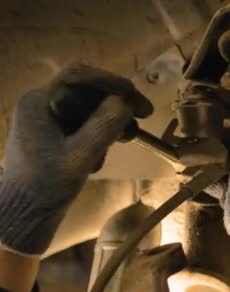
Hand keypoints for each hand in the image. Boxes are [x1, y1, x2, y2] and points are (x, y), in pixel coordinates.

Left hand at [0, 64, 151, 255]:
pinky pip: (83, 124)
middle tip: (144, 114)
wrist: (23, 215)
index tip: (136, 97)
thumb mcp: (79, 156)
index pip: (78, 75)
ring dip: (110, 120)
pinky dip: (99, 133)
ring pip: (88, 108)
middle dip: (116, 102)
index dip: (111, 81)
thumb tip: (125, 102)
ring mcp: (46, 120)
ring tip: (128, 138)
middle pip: (86, 91)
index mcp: (39, 102)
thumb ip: (102, 126)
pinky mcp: (53, 136)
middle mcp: (41, 104)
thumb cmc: (46, 185)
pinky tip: (104, 153)